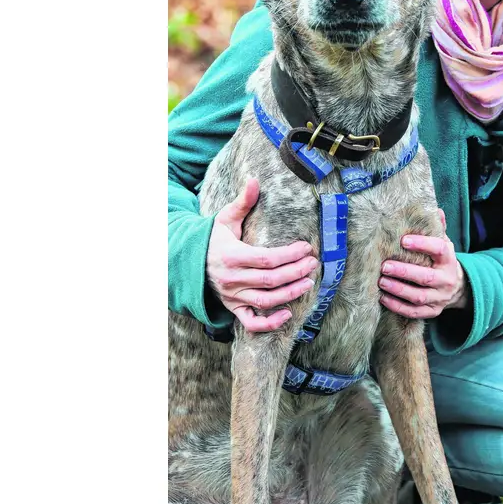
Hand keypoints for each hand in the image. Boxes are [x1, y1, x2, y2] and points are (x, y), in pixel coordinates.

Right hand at [205, 178, 318, 332]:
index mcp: (233, 255)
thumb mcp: (225, 218)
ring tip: (308, 282)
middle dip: (296, 272)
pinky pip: (250, 322)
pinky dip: (269, 323)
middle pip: (271, 280)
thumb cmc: (213, 238)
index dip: (289, 255)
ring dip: (290, 294)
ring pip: (265, 301)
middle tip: (313, 263)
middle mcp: (233, 279)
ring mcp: (232, 296)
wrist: (189, 260)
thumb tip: (254, 180)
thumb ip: (243, 201)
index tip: (306, 247)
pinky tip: (287, 314)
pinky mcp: (232, 307)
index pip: (267, 258)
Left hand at [378, 209, 466, 318]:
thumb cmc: (443, 261)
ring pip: (419, 296)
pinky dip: (398, 307)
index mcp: (449, 259)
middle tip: (385, 265)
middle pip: (426, 277)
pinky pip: (414, 312)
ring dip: (399, 290)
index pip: (439, 249)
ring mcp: (440, 298)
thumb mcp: (444, 244)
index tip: (403, 240)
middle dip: (404, 272)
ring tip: (381, 282)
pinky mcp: (433, 311)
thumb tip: (434, 209)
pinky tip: (384, 298)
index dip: (422, 244)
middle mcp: (446, 280)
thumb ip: (437, 229)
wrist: (459, 288)